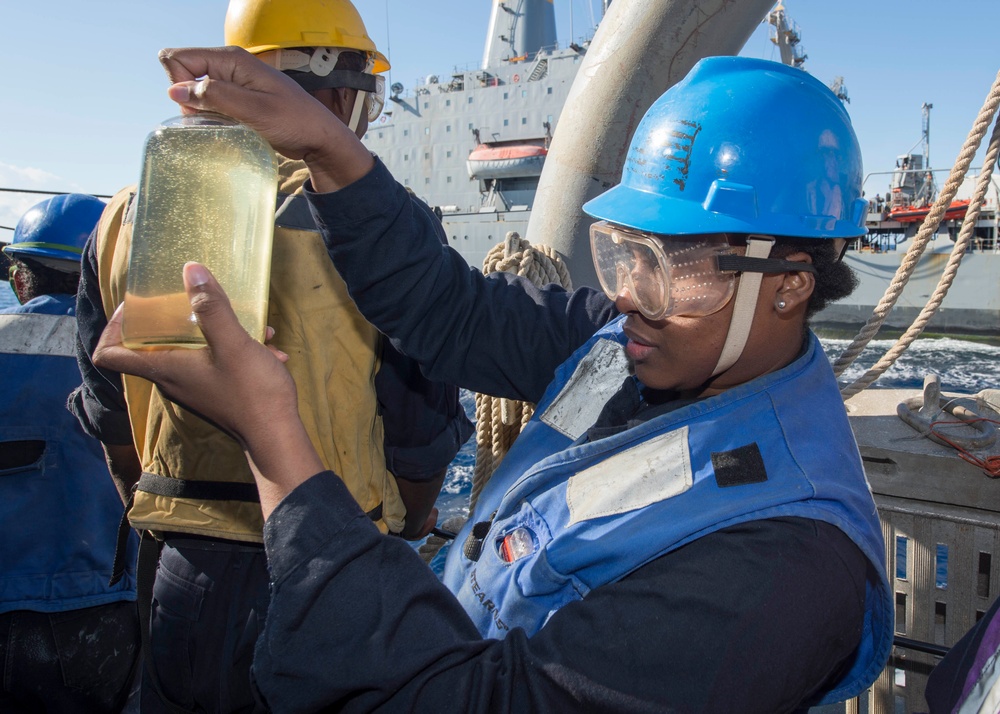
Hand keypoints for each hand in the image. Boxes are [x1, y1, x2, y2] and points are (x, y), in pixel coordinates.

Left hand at [93, 263, 323, 515]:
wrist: (277, 437)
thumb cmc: (250, 391)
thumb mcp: (232, 343)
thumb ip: (211, 307)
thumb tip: (190, 270)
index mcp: (164, 369)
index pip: (109, 354)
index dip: (112, 327)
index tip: (134, 306)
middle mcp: (173, 380)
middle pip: (153, 345)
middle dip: (177, 317)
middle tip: (199, 300)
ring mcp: (195, 388)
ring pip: (193, 351)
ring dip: (220, 331)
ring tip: (256, 327)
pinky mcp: (216, 393)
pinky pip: (215, 363)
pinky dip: (236, 350)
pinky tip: (270, 348)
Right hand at [158, 46, 373, 189]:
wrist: (319, 137)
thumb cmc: (294, 121)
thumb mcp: (254, 110)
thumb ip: (215, 97)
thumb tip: (175, 90)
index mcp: (232, 59)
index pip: (179, 59)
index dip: (179, 84)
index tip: (200, 107)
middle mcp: (229, 66)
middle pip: (183, 75)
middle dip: (189, 100)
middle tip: (218, 120)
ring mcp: (232, 83)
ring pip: (195, 93)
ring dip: (201, 112)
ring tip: (230, 126)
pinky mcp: (236, 100)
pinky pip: (209, 104)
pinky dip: (211, 117)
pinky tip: (230, 128)